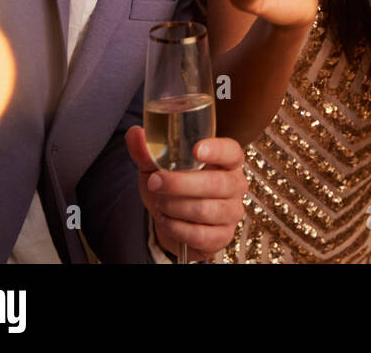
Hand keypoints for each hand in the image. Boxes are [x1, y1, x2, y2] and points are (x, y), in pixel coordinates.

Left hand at [126, 126, 247, 261]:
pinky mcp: (223, 236)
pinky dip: (176, 228)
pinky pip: (199, 233)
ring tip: (160, 203)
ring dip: (174, 206)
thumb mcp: (157, 167)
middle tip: (155, 182)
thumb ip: (147, 151)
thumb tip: (134, 133)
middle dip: (180, 183)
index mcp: (227, 162)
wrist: (175, 222)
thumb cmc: (172, 188)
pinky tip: (167, 221)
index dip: (217, 150)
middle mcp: (235, 185)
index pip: (231, 152)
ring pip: (205, 209)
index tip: (196, 149)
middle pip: (216, 183)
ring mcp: (232, 212)